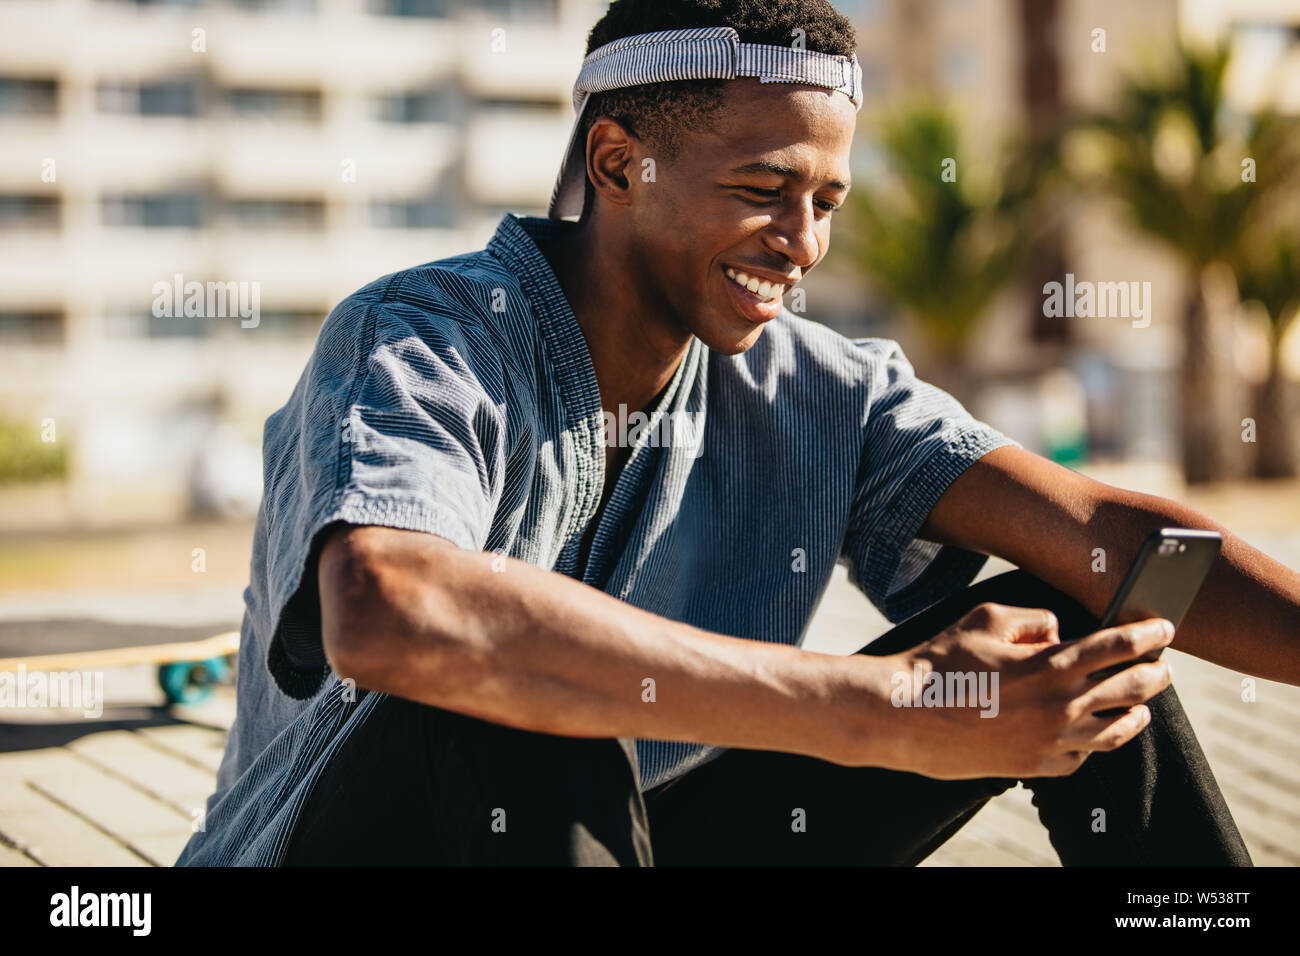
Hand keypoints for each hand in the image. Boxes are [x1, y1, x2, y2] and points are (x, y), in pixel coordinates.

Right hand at [860, 602, 1174, 779]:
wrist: (907, 715)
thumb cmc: (942, 661)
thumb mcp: (987, 618)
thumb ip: (1034, 620)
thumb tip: (1059, 633)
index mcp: (1054, 663)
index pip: (1120, 645)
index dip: (1149, 634)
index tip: (1164, 628)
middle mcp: (1062, 705)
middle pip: (1132, 688)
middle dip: (1155, 673)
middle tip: (1163, 667)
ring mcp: (1053, 740)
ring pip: (1118, 730)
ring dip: (1138, 714)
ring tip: (1143, 707)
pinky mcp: (1037, 765)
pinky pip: (1083, 756)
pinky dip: (1095, 743)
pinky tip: (1095, 733)